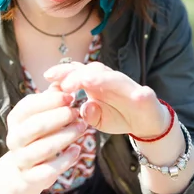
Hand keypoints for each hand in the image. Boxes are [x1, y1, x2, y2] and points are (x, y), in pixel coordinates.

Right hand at [0, 89, 86, 193]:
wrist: (26, 168)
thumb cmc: (38, 134)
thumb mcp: (42, 114)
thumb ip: (52, 97)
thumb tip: (63, 78)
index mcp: (16, 118)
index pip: (29, 106)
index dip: (51, 100)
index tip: (71, 96)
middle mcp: (14, 138)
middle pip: (36, 126)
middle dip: (60, 118)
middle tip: (78, 113)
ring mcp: (20, 159)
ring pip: (44, 148)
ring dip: (66, 137)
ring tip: (83, 128)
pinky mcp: (30, 177)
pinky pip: (48, 170)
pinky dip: (65, 160)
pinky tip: (77, 151)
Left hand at [44, 61, 169, 138]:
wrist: (145, 123)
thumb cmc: (118, 116)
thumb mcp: (97, 119)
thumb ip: (86, 113)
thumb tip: (79, 108)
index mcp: (96, 83)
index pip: (78, 72)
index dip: (63, 72)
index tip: (47, 76)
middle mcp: (110, 80)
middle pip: (92, 70)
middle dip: (77, 75)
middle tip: (64, 84)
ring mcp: (128, 87)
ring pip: (114, 78)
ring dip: (102, 78)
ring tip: (88, 80)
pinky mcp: (146, 97)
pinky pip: (143, 94)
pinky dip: (140, 94)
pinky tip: (138, 95)